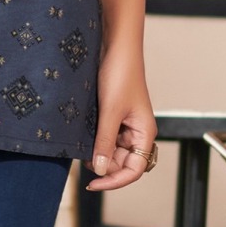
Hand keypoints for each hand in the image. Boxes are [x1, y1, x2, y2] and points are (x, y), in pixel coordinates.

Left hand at [85, 46, 157, 191]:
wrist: (115, 43)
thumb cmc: (120, 72)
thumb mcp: (110, 110)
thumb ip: (105, 141)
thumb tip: (100, 170)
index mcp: (144, 132)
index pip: (133, 170)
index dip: (114, 181)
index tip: (92, 183)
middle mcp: (137, 130)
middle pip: (122, 162)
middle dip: (103, 165)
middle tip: (82, 161)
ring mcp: (124, 121)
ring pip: (112, 149)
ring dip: (98, 151)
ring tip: (81, 147)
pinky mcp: (113, 111)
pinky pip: (105, 134)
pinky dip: (94, 138)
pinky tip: (82, 135)